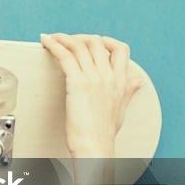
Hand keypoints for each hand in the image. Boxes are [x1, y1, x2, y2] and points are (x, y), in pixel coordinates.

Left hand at [39, 33, 145, 157]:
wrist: (95, 147)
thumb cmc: (104, 133)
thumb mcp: (122, 108)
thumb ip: (129, 91)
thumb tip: (138, 80)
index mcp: (120, 81)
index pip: (121, 49)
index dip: (106, 40)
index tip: (93, 41)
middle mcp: (108, 76)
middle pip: (97, 42)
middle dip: (80, 37)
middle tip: (68, 41)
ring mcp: (93, 78)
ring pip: (79, 45)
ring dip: (63, 38)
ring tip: (52, 38)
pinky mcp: (77, 82)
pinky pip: (64, 55)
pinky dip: (54, 44)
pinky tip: (46, 42)